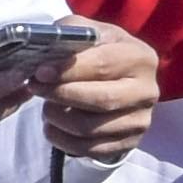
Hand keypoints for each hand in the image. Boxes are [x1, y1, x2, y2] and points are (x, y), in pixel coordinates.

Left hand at [36, 24, 160, 157]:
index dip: (68, 70)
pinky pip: (91, 150)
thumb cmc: (99, 52)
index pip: (103, 65)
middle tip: (36, 88)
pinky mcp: (129, 143)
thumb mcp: (89, 33)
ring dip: (59, 119)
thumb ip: (70, 34)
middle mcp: (147, 90)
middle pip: (101, 100)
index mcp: (140, 57)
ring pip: (91, 128)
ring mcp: (140, 120)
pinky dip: (64, 141)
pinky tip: (53, 127)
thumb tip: (47, 50)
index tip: (40, 72)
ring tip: (45, 107)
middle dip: (61, 94)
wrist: (119, 80)